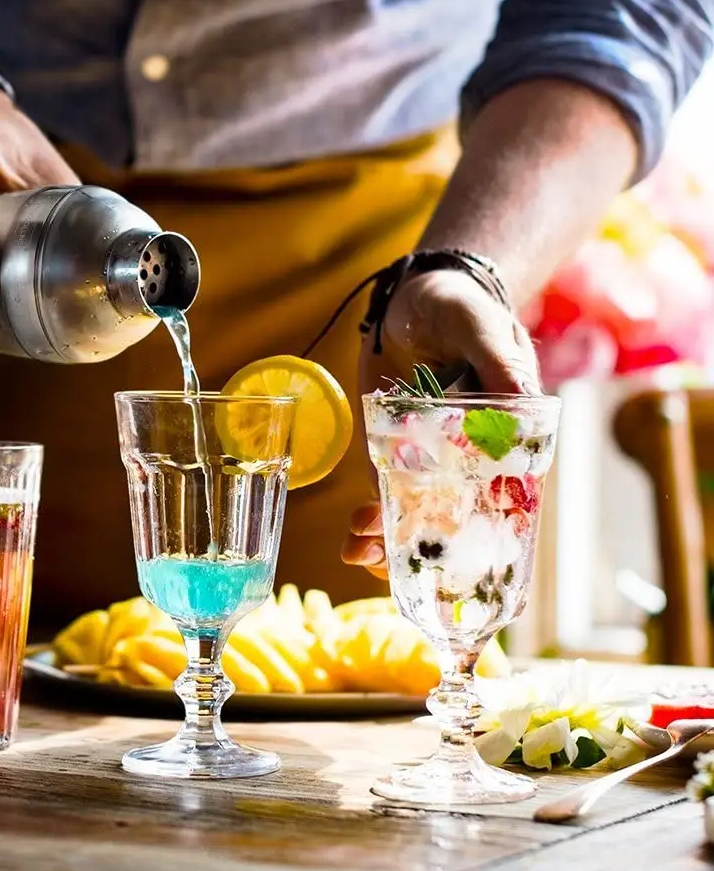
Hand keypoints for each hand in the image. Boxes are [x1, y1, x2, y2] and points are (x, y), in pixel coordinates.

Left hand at [339, 268, 541, 577]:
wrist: (412, 296)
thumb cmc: (460, 307)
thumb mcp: (481, 326)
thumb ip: (498, 360)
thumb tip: (516, 399)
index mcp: (509, 438)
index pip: (509, 502)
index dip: (493, 544)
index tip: (466, 574)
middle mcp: (473, 459)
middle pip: (461, 523)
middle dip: (429, 555)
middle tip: (391, 567)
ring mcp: (432, 459)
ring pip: (420, 518)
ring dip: (393, 544)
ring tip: (360, 551)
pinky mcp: (395, 452)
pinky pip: (388, 497)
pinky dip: (372, 521)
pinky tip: (354, 534)